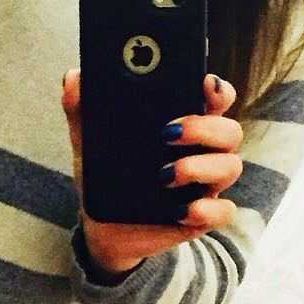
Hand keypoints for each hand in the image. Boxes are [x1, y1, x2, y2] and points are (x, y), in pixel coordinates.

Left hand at [60, 69, 242, 275]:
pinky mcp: (203, 216)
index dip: (216, 88)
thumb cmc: (107, 172)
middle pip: (228, 130)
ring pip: (230, 166)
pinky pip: (222, 212)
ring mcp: (205, 182)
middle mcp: (202, 148)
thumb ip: (81, 108)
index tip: (203, 82)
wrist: (104, 226)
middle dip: (204, 127)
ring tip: (164, 174)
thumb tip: (72, 77)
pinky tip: (181, 209)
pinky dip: (206, 210)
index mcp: (182, 120)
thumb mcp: (90, 139)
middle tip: (168, 131)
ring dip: (201, 167)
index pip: (213, 96)